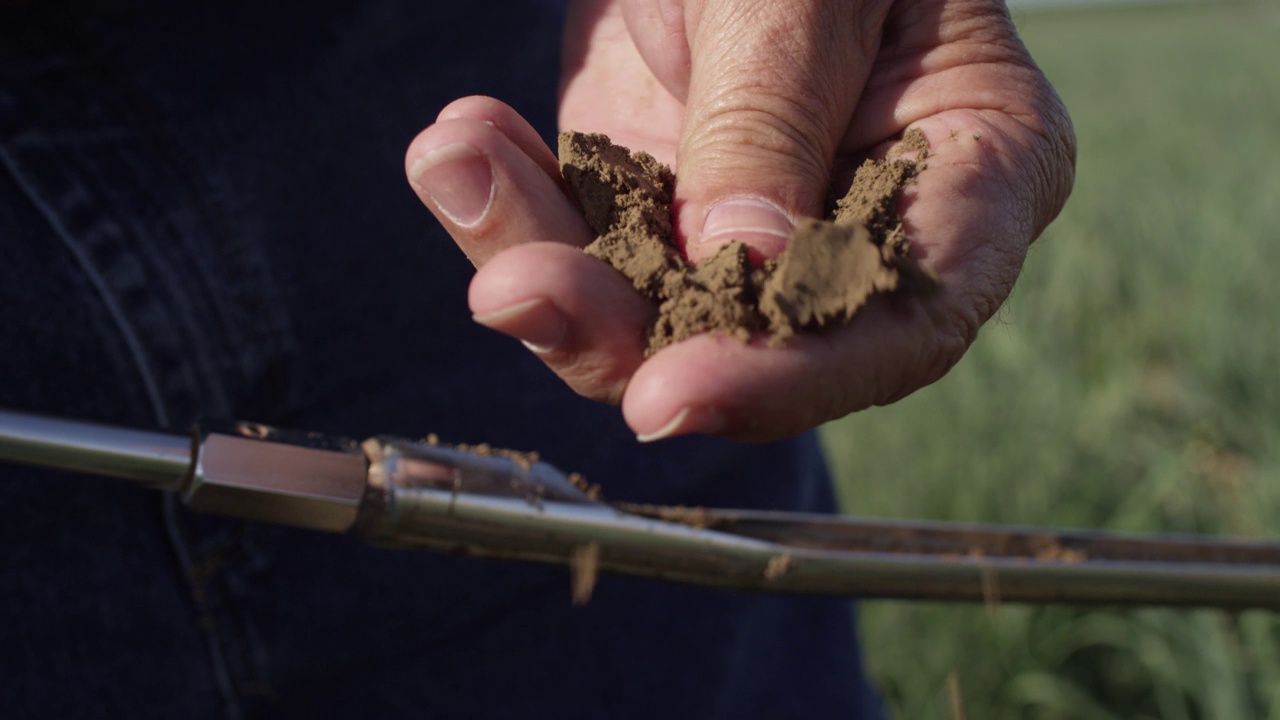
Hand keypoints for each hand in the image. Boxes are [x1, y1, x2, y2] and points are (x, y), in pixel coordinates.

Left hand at [405, 0, 1074, 441]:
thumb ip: (771, 120)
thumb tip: (740, 267)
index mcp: (973, 168)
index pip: (906, 321)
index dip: (793, 375)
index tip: (670, 395)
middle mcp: (865, 222)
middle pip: (756, 346)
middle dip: (623, 336)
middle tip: (516, 291)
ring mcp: (752, 223)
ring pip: (647, 319)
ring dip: (540, 268)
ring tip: (460, 162)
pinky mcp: (658, 203)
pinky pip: (582, 250)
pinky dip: (510, 210)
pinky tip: (464, 142)